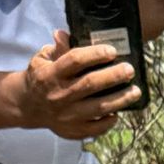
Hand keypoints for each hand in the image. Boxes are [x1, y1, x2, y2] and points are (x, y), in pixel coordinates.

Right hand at [7, 32, 137, 138]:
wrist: (28, 106)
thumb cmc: (41, 78)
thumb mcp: (43, 59)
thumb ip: (58, 48)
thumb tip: (63, 33)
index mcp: (51, 74)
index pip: (75, 60)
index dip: (95, 54)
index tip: (112, 51)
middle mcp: (59, 94)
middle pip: (91, 84)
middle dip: (113, 76)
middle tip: (129, 70)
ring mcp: (67, 115)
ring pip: (99, 108)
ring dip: (120, 99)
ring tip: (136, 91)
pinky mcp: (73, 130)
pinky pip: (97, 128)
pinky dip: (110, 121)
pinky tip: (119, 111)